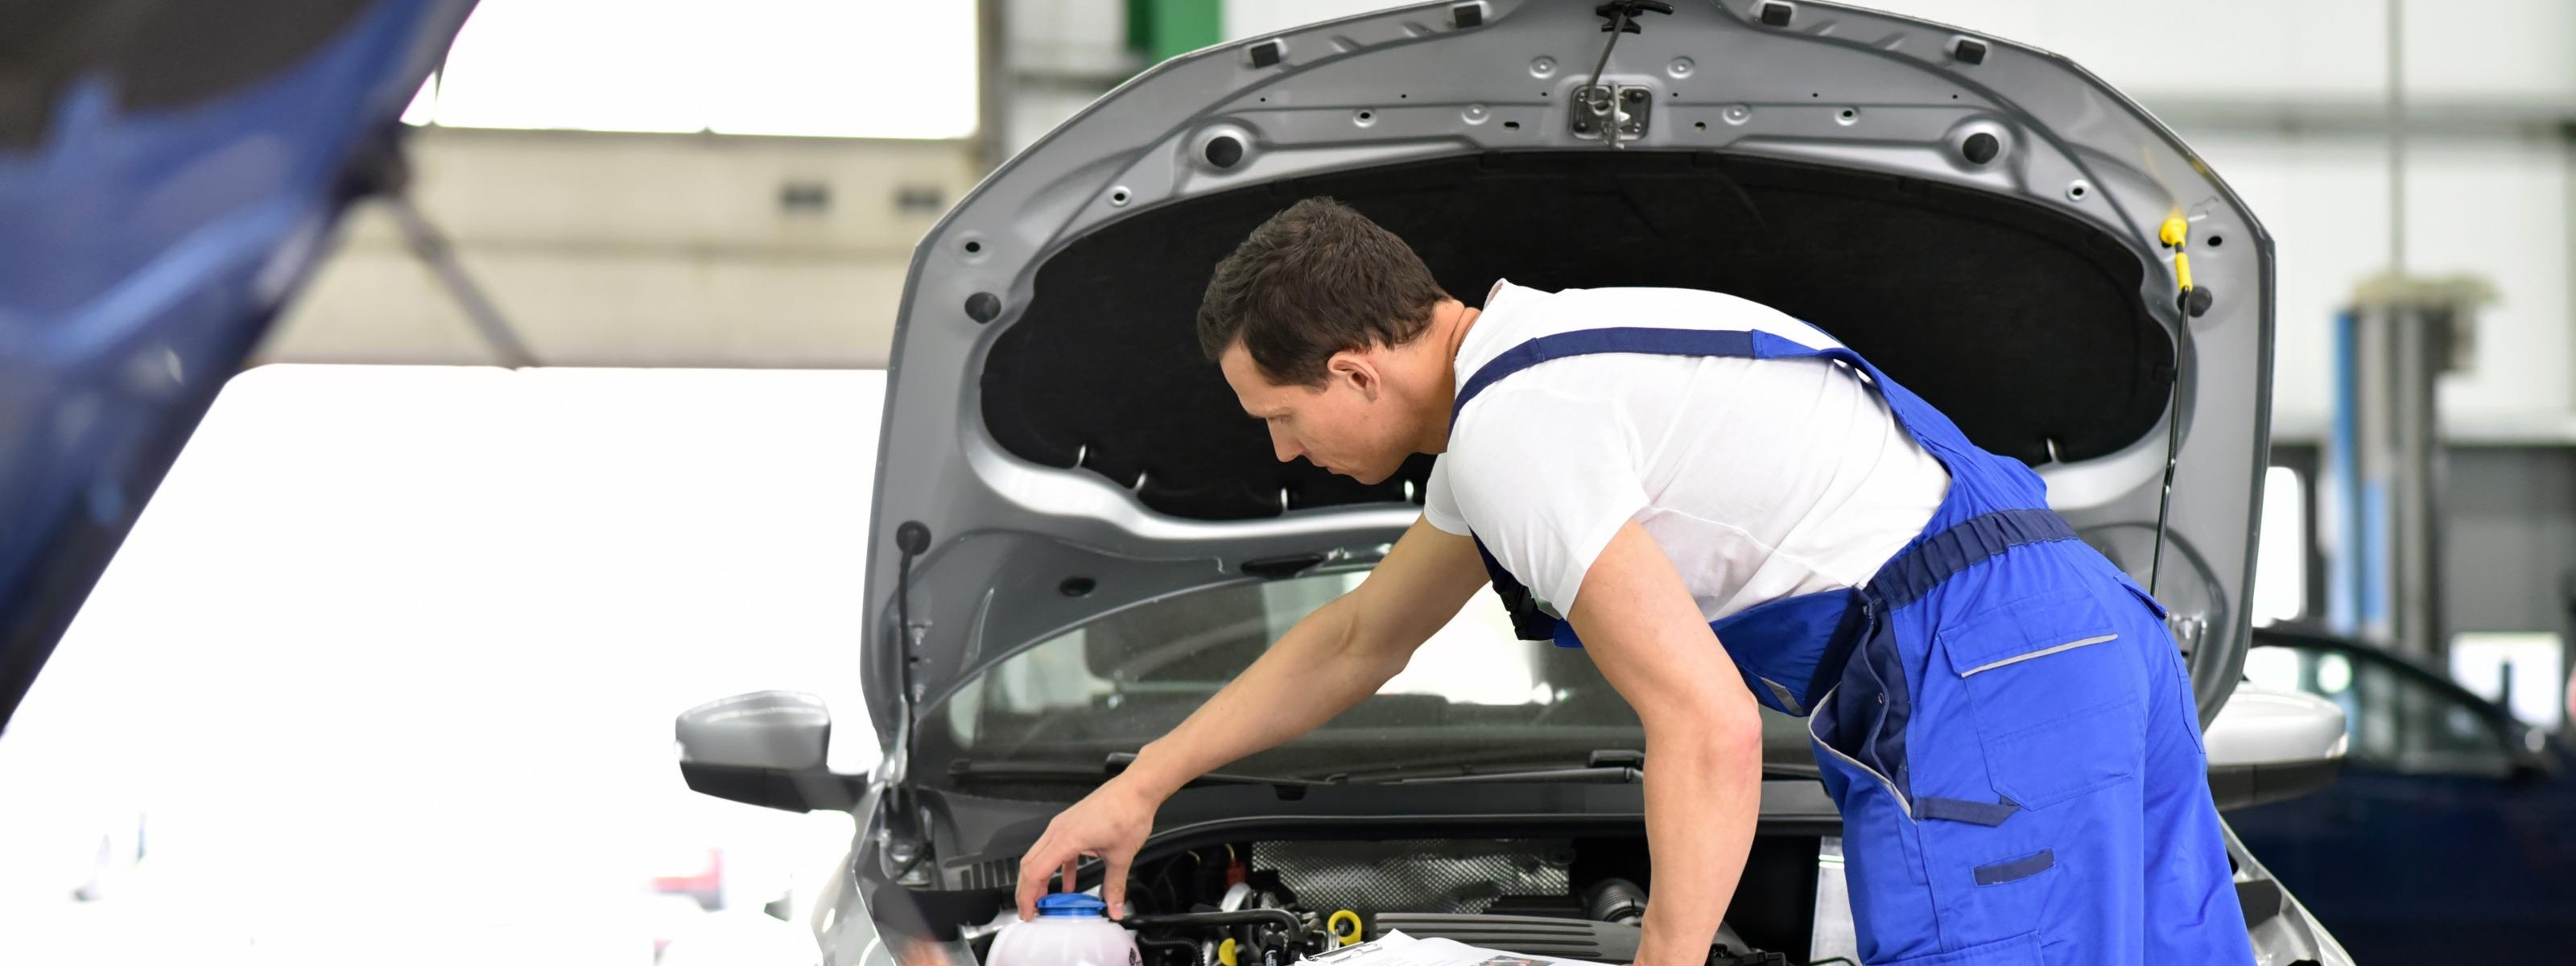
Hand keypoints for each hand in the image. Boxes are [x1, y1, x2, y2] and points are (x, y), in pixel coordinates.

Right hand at [1014, 774, 1161, 919]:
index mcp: (1066, 839)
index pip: (1034, 872)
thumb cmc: (1128, 812)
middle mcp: (1058, 830)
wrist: (1137, 788)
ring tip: (1046, 899)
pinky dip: (1057, 868)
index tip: (1029, 913)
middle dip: (1026, 890)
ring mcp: (1063, 826)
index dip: (1028, 896)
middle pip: (1029, 864)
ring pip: (1040, 856)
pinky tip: (1068, 883)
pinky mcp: (1072, 824)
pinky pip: (1056, 849)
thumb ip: (1114, 885)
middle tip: (1031, 911)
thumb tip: (1114, 907)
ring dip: (1040, 879)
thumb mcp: (1121, 856)